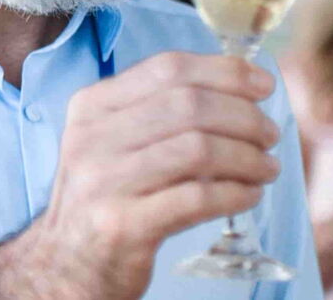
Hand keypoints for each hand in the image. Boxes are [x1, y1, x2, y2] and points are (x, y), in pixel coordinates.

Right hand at [0, 53, 281, 298]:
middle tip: (269, 135)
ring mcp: (105, 182)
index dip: (225, 72)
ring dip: (246, 157)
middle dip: (244, 117)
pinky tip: (249, 195)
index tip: (263, 86)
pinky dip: (235, 193)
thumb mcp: (113, 143)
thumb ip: (158, 113)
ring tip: (266, 168)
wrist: (63, 265)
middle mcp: (93, 138)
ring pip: (198, 149)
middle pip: (189, 106)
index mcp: (93, 106)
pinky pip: (196, 198)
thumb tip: (239, 90)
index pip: (169, 68)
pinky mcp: (122, 226)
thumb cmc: (105, 198)